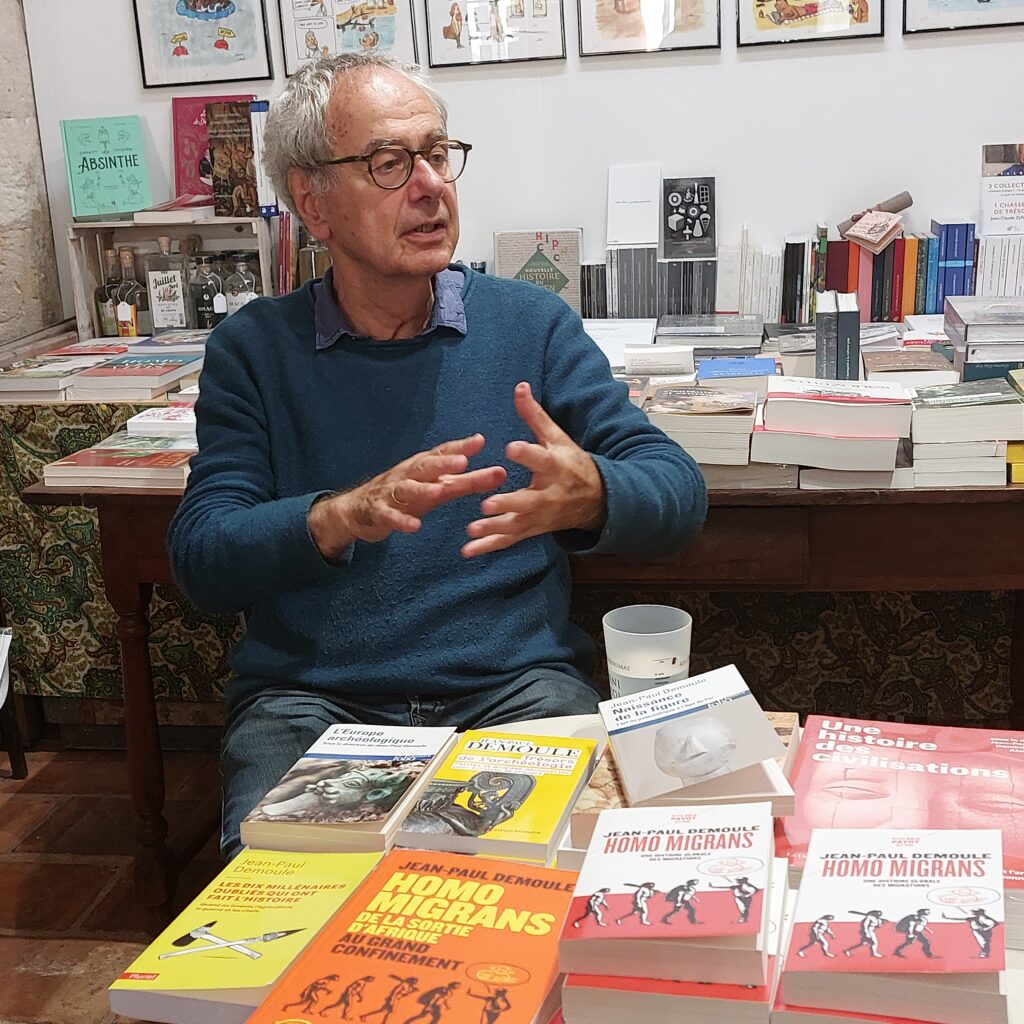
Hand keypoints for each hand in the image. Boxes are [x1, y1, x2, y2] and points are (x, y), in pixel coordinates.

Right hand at [308, 434, 505, 558]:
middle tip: (463, 461)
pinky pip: (390, 516)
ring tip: (439, 490)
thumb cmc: (406, 496)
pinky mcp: (379, 512)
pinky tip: (414, 526)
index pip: (441, 453)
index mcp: (422, 466)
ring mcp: (391, 493)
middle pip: (425, 466)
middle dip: (443, 462)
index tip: (479, 441)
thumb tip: (500, 472)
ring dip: (423, 488)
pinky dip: (401, 520)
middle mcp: (407, 474)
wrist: (358, 511)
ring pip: (407, 488)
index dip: (459, 447)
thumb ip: (467, 482)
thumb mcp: (437, 488)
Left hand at [461, 382, 605, 557]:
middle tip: (486, 504)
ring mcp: (539, 516)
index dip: (527, 453)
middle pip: (527, 501)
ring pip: (516, 525)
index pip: (541, 458)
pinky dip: (488, 546)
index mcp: (555, 466)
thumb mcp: (557, 437)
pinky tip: (467, 550)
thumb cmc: (572, 463)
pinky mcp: (531, 529)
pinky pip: (509, 540)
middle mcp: (548, 494)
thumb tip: (519, 386)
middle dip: (508, 504)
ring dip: (494, 529)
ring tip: (472, 530)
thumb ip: (534, 416)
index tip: (511, 447)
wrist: (595, 500)